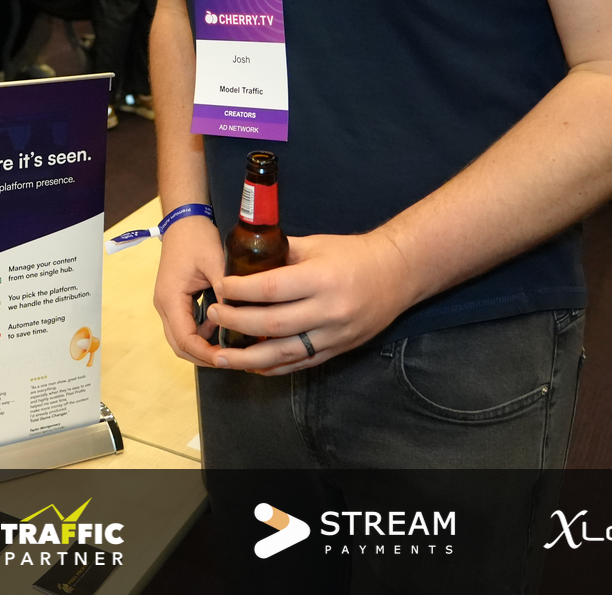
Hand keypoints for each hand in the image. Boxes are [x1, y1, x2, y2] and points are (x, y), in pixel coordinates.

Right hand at [150, 215, 227, 366]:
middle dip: (203, 357)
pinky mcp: (176, 300)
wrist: (184, 220)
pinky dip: (203, 332)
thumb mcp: (215, 261)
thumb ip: (225, 289)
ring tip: (230, 347)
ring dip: (203, 346)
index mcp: (170, 298)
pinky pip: (187, 325)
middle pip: (179, 345)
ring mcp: (168, 303)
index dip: (205, 354)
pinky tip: (223, 326)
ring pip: (182, 337)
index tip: (227, 359)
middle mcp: (164, 305)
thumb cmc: (196, 237)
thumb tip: (240, 315)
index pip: (185, 339)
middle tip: (231, 360)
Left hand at [203, 231, 415, 375]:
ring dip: (247, 357)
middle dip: (237, 321)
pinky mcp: (338, 350)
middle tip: (214, 314)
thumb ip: (281, 253)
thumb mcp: (316, 245)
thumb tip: (244, 258)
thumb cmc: (353, 254)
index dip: (242, 290)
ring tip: (220, 356)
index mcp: (322, 279)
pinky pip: (300, 364)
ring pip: (284, 352)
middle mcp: (329, 311)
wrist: (398, 275)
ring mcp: (335, 335)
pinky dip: (273, 368)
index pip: (273, 288)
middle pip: (274, 323)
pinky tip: (251, 366)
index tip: (221, 287)